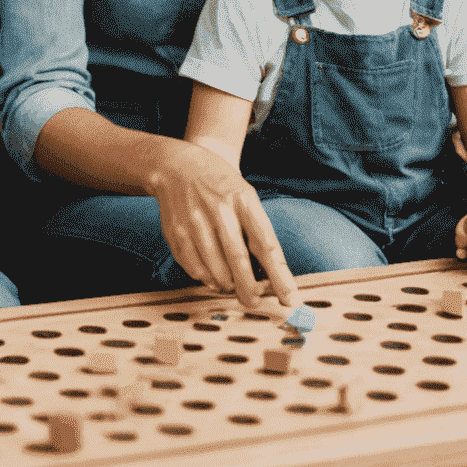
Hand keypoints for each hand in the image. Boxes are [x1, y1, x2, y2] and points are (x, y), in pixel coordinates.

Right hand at [152, 139, 298, 310]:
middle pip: (238, 262)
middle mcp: (218, 210)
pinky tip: (211, 272)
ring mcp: (194, 222)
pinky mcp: (176, 233)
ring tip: (231, 282)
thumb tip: (269, 275)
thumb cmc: (220, 185)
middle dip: (249, 290)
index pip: (266, 244)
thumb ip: (257, 231)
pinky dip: (206, 278)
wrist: (177, 165)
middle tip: (253, 301)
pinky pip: (195, 269)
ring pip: (215, 271)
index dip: (280, 276)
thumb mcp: (245, 196)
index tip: (291, 299)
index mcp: (243, 200)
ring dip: (227, 285)